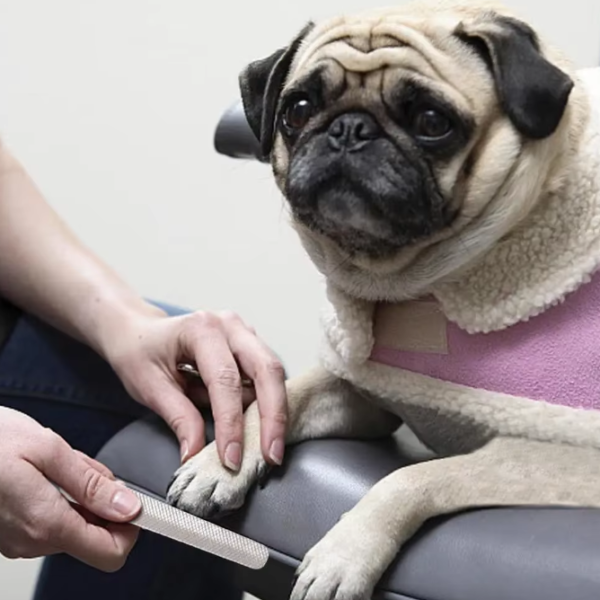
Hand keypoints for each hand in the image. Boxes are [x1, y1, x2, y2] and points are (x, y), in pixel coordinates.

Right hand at [0, 407, 140, 570]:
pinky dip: (60, 496)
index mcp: (47, 523)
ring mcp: (18, 539)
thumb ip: (92, 484)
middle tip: (81, 466)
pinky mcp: (9, 532)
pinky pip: (51, 519)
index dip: (131, 528)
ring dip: (79, 494)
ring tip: (56, 464)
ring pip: (74, 524)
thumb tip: (128, 507)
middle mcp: (32, 541)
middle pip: (94, 535)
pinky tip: (42, 472)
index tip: (134, 501)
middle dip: (101, 500)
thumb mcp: (49, 450)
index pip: (110, 552)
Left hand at [105, 308, 286, 470]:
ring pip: (273, 372)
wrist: (138, 332)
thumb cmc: (139, 353)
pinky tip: (263, 430)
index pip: (225, 380)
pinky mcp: (250, 346)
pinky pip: (267, 375)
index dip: (231, 422)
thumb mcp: (148, 385)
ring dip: (275, 412)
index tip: (231, 459)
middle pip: (266, 368)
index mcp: (201, 329)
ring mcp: (243, 333)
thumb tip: (196, 452)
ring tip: (269, 449)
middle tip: (270, 456)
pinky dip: (269, 404)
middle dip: (273, 415)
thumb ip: (178, 416)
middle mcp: (230, 325)